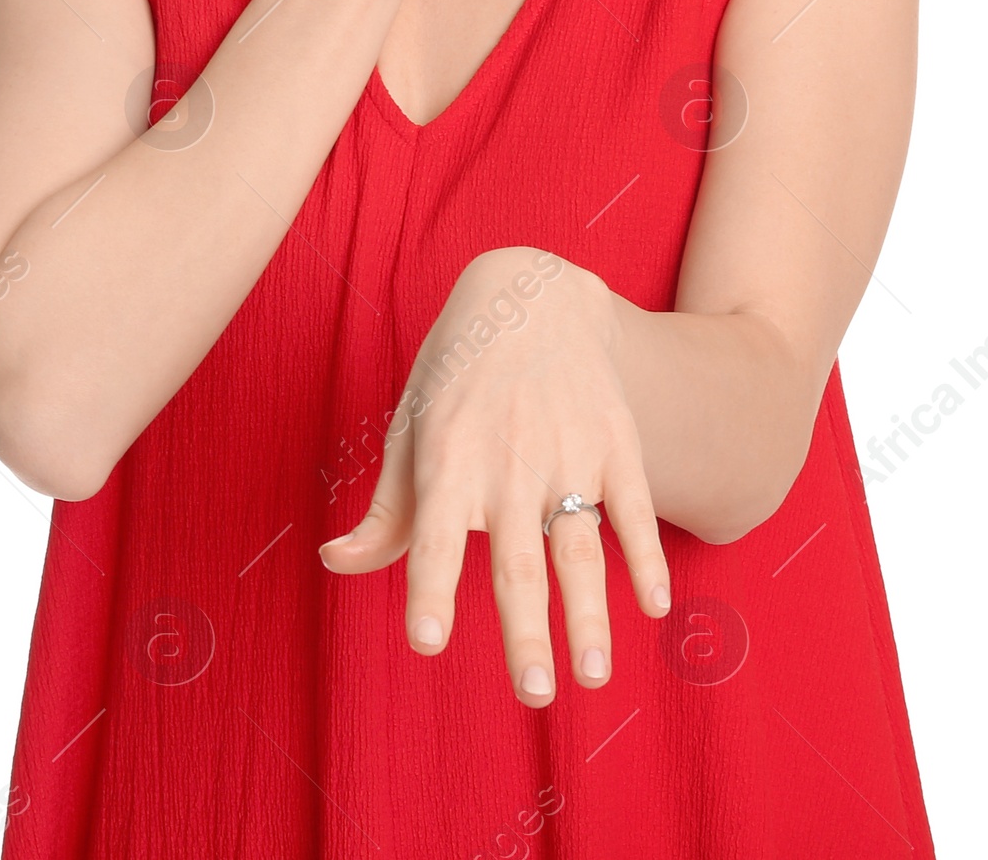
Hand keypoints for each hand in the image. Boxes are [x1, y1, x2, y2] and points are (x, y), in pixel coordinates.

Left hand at [317, 247, 671, 704]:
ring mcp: (567, 452)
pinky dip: (645, 556)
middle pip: (517, 559)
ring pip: (580, 546)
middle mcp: (507, 462)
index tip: (426, 641)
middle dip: (526, 630)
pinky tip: (651, 606)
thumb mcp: (411, 427)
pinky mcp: (615, 441)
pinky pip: (633, 508)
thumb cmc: (458, 374)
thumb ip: (387, 508)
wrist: (531, 295)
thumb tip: (335, 562)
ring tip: (591, 673)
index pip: (434, 535)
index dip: (430, 586)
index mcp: (448, 460)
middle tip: (535, 693)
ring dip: (589, 612)